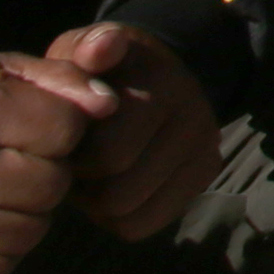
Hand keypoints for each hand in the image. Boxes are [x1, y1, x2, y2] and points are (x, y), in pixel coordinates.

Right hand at [0, 49, 109, 273]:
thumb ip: (60, 80)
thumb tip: (110, 105)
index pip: (66, 132)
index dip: (67, 129)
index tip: (44, 125)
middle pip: (51, 187)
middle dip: (52, 172)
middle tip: (26, 159)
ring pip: (29, 232)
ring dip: (31, 211)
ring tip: (6, 187)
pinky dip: (4, 246)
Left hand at [44, 24, 219, 240]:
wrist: (157, 73)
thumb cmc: (102, 72)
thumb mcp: (81, 51)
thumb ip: (81, 50)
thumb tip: (103, 48)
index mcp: (160, 84)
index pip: (109, 155)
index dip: (74, 155)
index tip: (66, 139)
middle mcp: (193, 115)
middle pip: (117, 192)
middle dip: (86, 183)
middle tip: (78, 161)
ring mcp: (205, 146)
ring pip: (129, 213)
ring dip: (99, 202)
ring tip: (95, 173)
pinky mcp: (206, 173)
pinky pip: (144, 225)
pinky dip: (120, 216)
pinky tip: (116, 184)